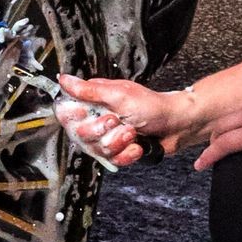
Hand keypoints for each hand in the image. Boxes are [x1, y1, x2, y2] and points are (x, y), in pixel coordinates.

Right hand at [55, 75, 192, 167]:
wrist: (176, 125)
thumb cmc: (152, 105)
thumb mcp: (119, 94)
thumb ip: (89, 90)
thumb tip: (64, 80)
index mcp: (94, 102)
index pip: (67, 112)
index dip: (75, 117)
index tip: (87, 113)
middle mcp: (98, 119)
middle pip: (81, 135)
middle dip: (102, 131)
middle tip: (118, 120)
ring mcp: (108, 137)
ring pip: (97, 150)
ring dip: (118, 142)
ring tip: (133, 132)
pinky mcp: (118, 151)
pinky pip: (113, 161)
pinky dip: (127, 154)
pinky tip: (137, 145)